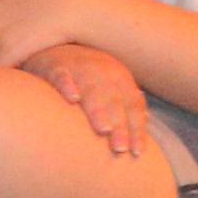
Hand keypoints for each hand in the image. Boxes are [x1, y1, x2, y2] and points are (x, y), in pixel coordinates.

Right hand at [27, 42, 149, 156]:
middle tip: (120, 148)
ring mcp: (79, 67)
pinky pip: (62, 74)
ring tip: (103, 129)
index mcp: (120, 79)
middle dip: (119, 125)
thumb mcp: (108, 84)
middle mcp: (103, 72)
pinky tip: (72, 98)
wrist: (52, 44)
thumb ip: (124, 102)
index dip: (136, 128)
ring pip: (91, 89)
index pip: (133, 106)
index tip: (136, 153)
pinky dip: (67, 85)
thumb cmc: (84, 73)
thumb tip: (145, 124)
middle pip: (114, 101)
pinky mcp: (54, 65)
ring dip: (98, 109)